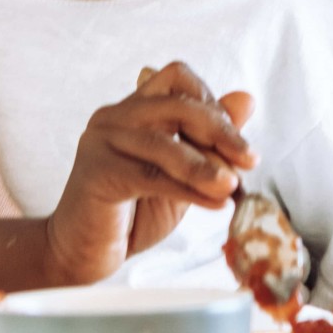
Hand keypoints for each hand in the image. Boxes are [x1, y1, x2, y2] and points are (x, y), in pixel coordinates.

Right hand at [44, 61, 256, 285]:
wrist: (83, 254)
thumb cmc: (132, 214)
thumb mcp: (182, 174)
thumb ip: (209, 139)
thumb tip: (248, 99)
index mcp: (133, 108)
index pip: (178, 78)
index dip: (212, 103)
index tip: (239, 141)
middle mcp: (113, 116)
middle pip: (176, 102)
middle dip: (220, 131)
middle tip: (249, 160)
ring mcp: (100, 141)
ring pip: (164, 144)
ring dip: (206, 166)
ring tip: (232, 186)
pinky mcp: (96, 173)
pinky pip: (152, 177)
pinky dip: (190, 190)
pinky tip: (216, 204)